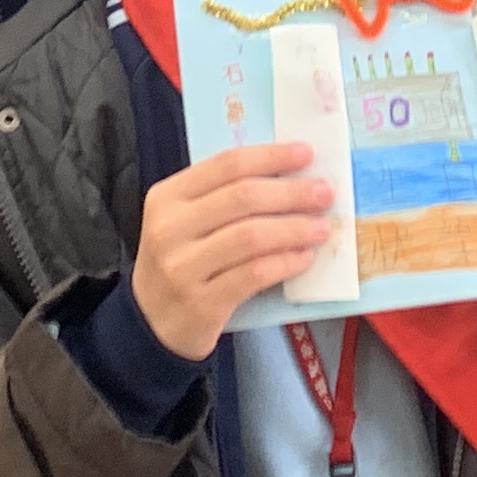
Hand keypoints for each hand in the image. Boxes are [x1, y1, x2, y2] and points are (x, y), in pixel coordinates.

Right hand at [130, 141, 329, 360]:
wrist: (152, 323)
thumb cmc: (181, 262)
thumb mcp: (185, 222)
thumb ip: (223, 198)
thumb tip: (290, 175)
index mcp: (167, 197)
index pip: (226, 165)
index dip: (271, 156)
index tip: (307, 154)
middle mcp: (170, 229)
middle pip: (243, 197)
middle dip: (291, 192)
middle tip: (324, 194)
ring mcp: (183, 268)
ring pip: (251, 236)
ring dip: (294, 229)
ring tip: (321, 228)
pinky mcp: (202, 303)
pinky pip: (254, 274)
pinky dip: (285, 262)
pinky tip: (304, 258)